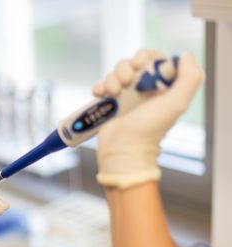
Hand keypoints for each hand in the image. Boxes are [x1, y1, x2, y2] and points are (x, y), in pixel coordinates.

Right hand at [93, 50, 203, 188]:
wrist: (123, 149)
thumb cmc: (150, 129)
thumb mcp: (177, 103)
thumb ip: (189, 77)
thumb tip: (185, 55)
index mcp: (160, 87)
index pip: (153, 60)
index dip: (145, 56)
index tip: (140, 64)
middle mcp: (142, 90)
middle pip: (131, 63)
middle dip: (125, 67)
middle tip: (126, 81)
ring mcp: (124, 97)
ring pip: (114, 73)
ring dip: (111, 78)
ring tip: (113, 93)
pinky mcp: (108, 104)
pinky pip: (101, 86)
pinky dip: (99, 86)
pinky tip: (100, 94)